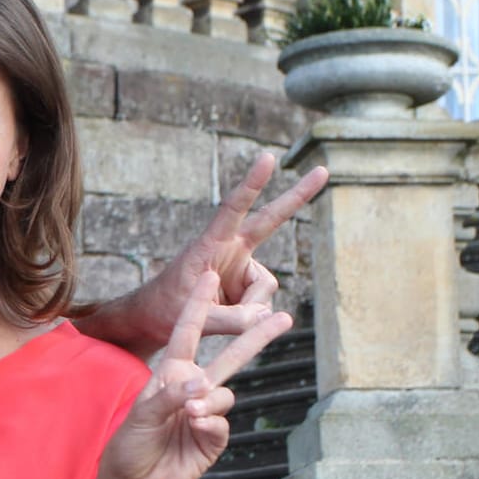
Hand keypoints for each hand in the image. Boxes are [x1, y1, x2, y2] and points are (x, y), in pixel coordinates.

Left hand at [99, 270, 291, 478]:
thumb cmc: (130, 443)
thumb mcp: (140, 414)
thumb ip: (170, 397)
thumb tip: (205, 386)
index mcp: (171, 371)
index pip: (188, 332)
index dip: (198, 304)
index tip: (209, 274)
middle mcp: (193, 386)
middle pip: (230, 356)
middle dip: (256, 336)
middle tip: (284, 316)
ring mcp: (206, 412)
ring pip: (226, 393)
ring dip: (211, 400)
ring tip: (190, 414)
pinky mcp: (213, 437)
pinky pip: (222, 423)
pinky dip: (210, 424)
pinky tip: (195, 429)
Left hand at [160, 153, 326, 338]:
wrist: (156, 320)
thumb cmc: (165, 310)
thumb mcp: (191, 316)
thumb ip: (229, 319)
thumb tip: (265, 319)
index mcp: (210, 245)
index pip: (233, 209)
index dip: (251, 184)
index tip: (267, 159)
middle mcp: (231, 250)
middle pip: (270, 220)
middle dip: (297, 196)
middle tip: (322, 170)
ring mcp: (242, 267)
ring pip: (265, 289)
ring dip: (249, 309)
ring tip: (219, 317)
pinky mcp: (247, 286)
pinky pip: (262, 306)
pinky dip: (250, 317)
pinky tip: (228, 318)